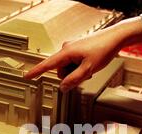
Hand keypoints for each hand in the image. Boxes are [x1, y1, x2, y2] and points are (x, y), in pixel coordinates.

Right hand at [24, 16, 141, 91]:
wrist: (115, 38)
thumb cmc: (103, 50)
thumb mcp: (88, 70)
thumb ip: (74, 80)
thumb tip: (62, 88)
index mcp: (66, 52)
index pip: (47, 64)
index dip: (36, 72)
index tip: (26, 76)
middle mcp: (66, 48)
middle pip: (61, 70)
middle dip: (70, 76)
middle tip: (85, 74)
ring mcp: (72, 49)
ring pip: (68, 68)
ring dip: (76, 72)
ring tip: (90, 68)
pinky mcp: (78, 50)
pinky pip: (74, 63)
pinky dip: (80, 68)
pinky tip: (90, 65)